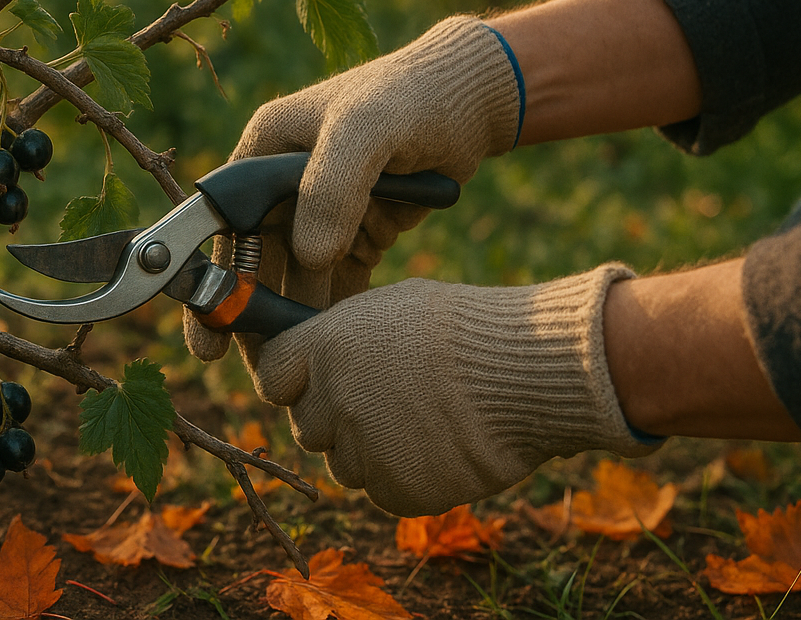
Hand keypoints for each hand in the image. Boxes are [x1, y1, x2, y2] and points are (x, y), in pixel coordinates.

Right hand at [185, 15, 521, 361]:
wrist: (472, 99)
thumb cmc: (412, 97)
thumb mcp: (368, 127)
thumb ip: (333, 186)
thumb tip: (309, 254)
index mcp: (265, 151)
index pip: (218, 224)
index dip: (207, 284)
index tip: (208, 340)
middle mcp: (281, 183)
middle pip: (254, 263)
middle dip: (255, 319)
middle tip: (265, 373)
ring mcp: (318, 209)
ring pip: (294, 279)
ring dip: (296, 322)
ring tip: (304, 370)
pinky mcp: (354, 229)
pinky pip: (336, 281)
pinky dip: (336, 312)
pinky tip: (340, 350)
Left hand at [249, 264, 653, 516]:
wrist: (528, 373)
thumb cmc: (468, 331)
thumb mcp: (392, 309)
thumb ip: (344, 339)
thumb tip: (321, 361)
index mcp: (325, 344)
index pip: (272, 375)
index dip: (292, 381)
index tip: (310, 384)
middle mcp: (333, 397)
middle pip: (307, 425)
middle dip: (336, 419)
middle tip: (384, 404)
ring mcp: (362, 447)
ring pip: (344, 464)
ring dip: (371, 451)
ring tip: (423, 423)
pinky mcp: (395, 489)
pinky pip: (383, 490)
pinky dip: (406, 478)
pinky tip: (441, 449)